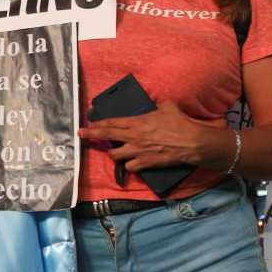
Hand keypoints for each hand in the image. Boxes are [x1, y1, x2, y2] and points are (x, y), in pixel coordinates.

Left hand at [78, 102, 231, 171]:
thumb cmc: (179, 122)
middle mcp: (133, 137)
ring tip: (113, 151)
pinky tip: (132, 163)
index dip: (98, 124)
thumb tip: (159, 105)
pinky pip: (131, 167)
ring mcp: (138, 151)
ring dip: (113, 153)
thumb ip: (159, 106)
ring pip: (115, 155)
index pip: (111, 123)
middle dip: (91, 136)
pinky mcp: (146, 163)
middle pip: (107, 136)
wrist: (191, 142)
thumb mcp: (168, 107)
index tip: (87, 125)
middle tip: (81, 136)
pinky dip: (130, 165)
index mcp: (136, 122)